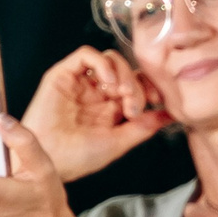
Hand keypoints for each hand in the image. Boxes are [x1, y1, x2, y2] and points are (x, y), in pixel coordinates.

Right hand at [21, 47, 167, 179]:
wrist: (47, 162)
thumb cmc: (77, 158)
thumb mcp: (119, 142)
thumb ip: (144, 127)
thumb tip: (170, 114)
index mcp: (111, 107)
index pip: (138, 84)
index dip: (150, 87)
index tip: (158, 101)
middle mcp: (97, 93)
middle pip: (127, 70)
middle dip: (137, 84)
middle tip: (134, 105)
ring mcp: (81, 83)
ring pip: (110, 59)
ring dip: (123, 73)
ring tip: (122, 94)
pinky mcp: (62, 75)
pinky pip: (86, 55)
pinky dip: (102, 63)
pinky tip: (108, 83)